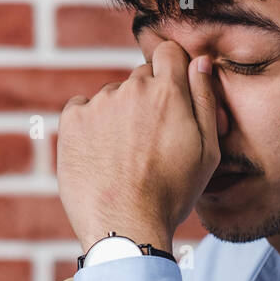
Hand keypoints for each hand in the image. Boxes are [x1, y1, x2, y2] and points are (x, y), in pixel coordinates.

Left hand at [56, 41, 220, 252]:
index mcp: (169, 92)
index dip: (170, 71)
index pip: (168, 53)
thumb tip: (199, 61)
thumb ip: (205, 100)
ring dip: (116, 116)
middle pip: (140, 79)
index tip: (168, 96)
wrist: (124, 227)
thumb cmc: (171, 194)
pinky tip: (99, 156)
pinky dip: (88, 126)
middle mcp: (132, 89)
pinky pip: (81, 110)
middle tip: (146, 142)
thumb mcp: (207, 151)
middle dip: (146, 100)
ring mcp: (99, 103)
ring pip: (111, 97)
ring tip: (121, 158)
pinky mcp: (72, 120)